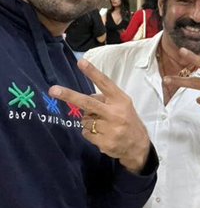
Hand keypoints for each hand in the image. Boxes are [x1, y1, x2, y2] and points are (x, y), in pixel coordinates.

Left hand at [49, 59, 150, 173]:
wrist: (138, 145)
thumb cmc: (128, 121)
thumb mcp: (123, 106)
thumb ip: (106, 100)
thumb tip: (85, 98)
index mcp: (121, 100)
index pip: (105, 83)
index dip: (93, 73)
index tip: (81, 62)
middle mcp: (115, 113)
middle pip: (88, 102)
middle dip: (69, 96)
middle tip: (53, 90)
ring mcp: (110, 128)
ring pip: (85, 120)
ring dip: (88, 121)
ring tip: (102, 125)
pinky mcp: (104, 142)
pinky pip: (85, 133)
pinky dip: (89, 133)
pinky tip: (102, 135)